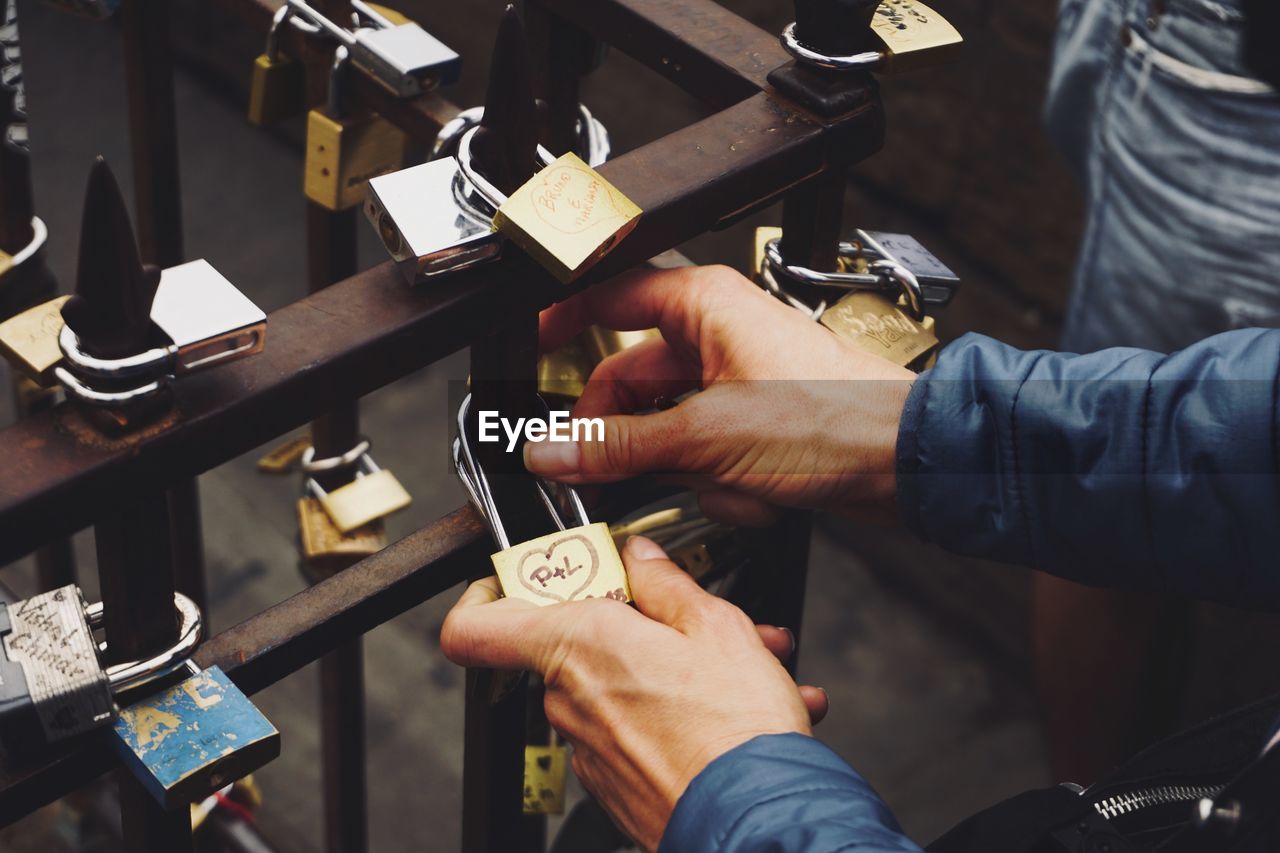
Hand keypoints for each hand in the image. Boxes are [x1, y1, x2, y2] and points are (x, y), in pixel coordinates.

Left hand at [440, 536, 826, 850]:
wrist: (756, 826)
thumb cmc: (734, 732)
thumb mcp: (715, 626)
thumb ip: (666, 582)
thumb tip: (640, 559)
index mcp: (578, 646)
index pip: (474, 629)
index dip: (487, 596)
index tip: (526, 577)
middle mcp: (570, 700)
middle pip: (573, 644)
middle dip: (637, 623)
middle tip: (694, 618)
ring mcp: (591, 749)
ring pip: (619, 685)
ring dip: (676, 669)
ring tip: (751, 667)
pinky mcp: (618, 785)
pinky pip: (639, 730)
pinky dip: (682, 715)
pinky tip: (742, 711)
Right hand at [527, 265, 915, 524]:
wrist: (907, 463)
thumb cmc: (835, 418)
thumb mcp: (705, 436)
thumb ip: (617, 445)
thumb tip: (551, 450)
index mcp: (703, 305)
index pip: (607, 296)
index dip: (561, 320)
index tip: (527, 350)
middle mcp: (716, 335)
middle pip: (629, 382)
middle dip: (628, 438)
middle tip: (593, 472)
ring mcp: (736, 382)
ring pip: (667, 430)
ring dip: (689, 471)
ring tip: (726, 483)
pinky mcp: (754, 425)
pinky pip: (703, 456)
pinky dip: (722, 485)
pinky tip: (757, 495)